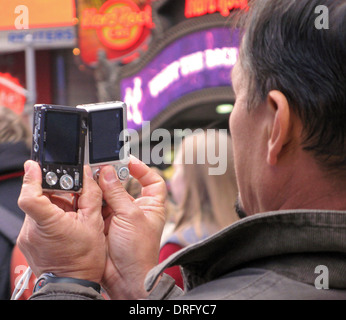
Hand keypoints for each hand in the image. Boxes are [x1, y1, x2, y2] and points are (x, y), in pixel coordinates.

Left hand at [17, 161, 105, 283]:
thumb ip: (90, 195)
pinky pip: (36, 220)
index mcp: (48, 224)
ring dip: (54, 205)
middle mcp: (31, 230)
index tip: (34, 165)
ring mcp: (27, 237)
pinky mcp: (27, 241)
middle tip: (73, 198)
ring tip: (72, 215)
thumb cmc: (84, 260)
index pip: (30, 196)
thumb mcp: (94, 223)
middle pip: (38, 198)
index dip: (31, 178)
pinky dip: (50, 216)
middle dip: (56, 193)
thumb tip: (88, 175)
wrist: (72, 284)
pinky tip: (65, 224)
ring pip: (38, 208)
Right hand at [99, 156, 166, 299]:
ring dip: (100, 186)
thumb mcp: (131, 216)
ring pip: (109, 194)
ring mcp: (119, 215)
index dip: (143, 170)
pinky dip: (91, 198)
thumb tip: (107, 173)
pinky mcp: (104, 222)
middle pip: (125, 185)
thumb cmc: (139, 252)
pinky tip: (85, 191)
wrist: (124, 277)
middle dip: (114, 176)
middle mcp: (135, 209)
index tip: (129, 161)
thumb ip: (117, 193)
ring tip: (92, 177)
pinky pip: (97, 205)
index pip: (152, 181)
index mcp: (151, 206)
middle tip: (102, 166)